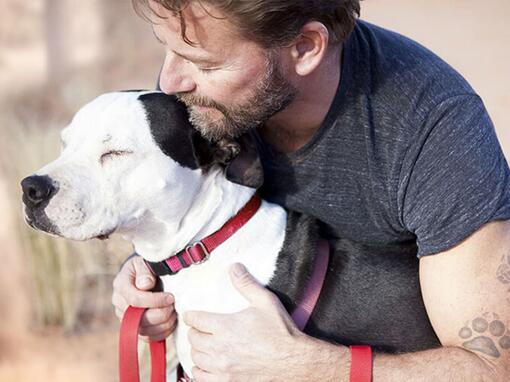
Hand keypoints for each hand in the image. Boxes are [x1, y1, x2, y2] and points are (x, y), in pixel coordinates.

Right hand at [112, 255, 176, 341]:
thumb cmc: (146, 265)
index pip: (135, 299)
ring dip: (163, 325)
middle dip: (160, 314)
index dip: (155, 301)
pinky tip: (171, 322)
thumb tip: (145, 284)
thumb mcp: (144, 261)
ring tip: (174, 314)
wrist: (143, 272)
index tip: (171, 297)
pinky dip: (162, 332)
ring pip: (143, 330)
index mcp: (121, 285)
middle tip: (173, 307)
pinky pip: (147, 337)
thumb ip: (145, 271)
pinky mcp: (135, 327)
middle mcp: (120, 304)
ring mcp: (126, 317)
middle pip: (138, 318)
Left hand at [184, 263, 342, 380]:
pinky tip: (206, 365)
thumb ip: (246, 284)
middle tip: (199, 329)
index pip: (195, 319)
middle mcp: (220, 348)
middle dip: (194, 331)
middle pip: (193, 339)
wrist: (294, 361)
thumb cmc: (281, 332)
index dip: (191, 315)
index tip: (192, 315)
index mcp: (225, 326)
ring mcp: (222, 368)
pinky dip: (200, 370)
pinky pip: (201, 378)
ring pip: (195, 358)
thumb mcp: (265, 302)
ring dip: (197, 350)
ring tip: (202, 346)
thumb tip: (234, 268)